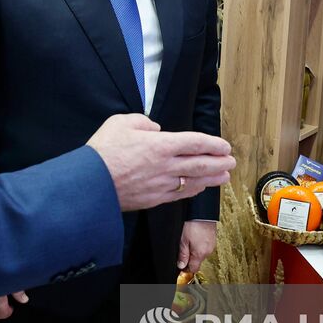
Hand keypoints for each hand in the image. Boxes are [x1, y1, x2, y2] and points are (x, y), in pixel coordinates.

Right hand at [85, 114, 233, 211]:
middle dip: (219, 163)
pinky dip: (193, 191)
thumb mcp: (121, 122)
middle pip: (200, 164)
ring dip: (211, 179)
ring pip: (193, 182)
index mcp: (160, 145)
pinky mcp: (153, 199)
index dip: (213, 144)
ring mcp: (160, 185)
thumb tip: (155, 129)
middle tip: (232, 161)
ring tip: (224, 176)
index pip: (195, 143)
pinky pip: (179, 195)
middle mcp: (165, 166)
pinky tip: (199, 188)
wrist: (90, 184)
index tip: (225, 146)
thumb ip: (143, 122)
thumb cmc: (102, 151)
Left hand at [177, 221, 216, 272]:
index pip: (193, 269)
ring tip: (190, 240)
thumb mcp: (183, 240)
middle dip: (190, 258)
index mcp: (200, 254)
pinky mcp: (213, 241)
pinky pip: (205, 248)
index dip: (186, 268)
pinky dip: (200, 246)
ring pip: (201, 254)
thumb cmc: (193, 225)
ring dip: (196, 251)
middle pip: (197, 262)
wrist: (203, 213)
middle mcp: (208, 252)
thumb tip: (181, 266)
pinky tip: (196, 238)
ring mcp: (212, 246)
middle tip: (184, 248)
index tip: (181, 264)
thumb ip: (182, 255)